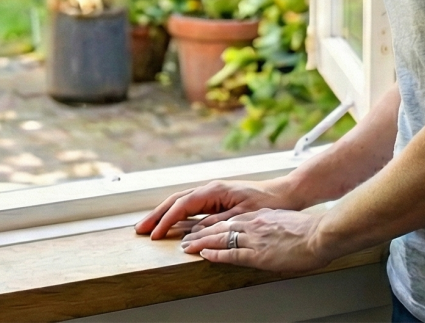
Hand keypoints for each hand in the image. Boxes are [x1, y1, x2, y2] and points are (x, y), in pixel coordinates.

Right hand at [134, 179, 299, 239]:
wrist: (284, 193)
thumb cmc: (267, 202)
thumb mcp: (242, 215)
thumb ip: (216, 224)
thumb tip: (192, 233)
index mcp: (214, 190)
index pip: (182, 206)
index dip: (166, 220)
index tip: (155, 234)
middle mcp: (210, 188)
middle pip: (175, 201)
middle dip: (157, 215)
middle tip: (140, 229)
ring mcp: (212, 193)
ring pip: (181, 202)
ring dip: (164, 214)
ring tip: (149, 226)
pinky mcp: (216, 199)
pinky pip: (190, 206)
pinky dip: (176, 214)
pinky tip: (170, 223)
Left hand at [179, 209, 330, 272]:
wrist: (322, 234)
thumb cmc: (311, 231)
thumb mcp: (286, 222)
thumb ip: (274, 226)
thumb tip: (270, 233)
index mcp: (261, 217)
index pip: (230, 220)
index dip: (212, 224)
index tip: (200, 227)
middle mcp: (254, 224)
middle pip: (219, 226)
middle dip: (199, 232)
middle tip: (184, 235)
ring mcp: (255, 238)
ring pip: (220, 238)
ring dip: (200, 242)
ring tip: (186, 246)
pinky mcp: (259, 254)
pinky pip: (232, 254)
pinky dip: (216, 254)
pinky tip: (205, 255)